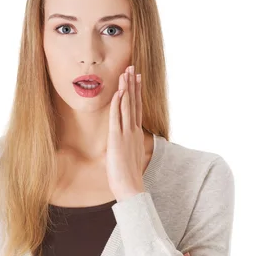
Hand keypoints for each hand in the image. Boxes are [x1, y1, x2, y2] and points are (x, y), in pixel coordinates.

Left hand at [107, 65, 145, 201]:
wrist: (130, 187)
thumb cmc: (128, 177)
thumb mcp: (128, 158)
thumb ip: (126, 148)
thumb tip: (122, 146)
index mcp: (136, 135)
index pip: (136, 109)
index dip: (136, 93)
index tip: (137, 79)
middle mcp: (133, 131)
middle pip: (133, 103)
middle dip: (132, 84)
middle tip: (132, 68)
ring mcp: (126, 134)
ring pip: (127, 106)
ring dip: (126, 88)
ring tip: (126, 73)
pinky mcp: (117, 138)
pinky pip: (117, 117)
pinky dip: (118, 103)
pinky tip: (118, 92)